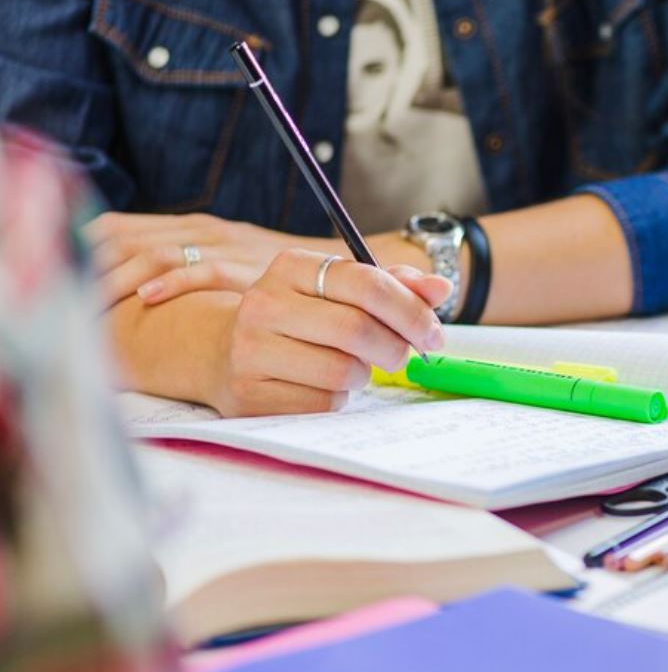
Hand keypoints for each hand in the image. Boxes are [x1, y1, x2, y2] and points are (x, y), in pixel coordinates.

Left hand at [85, 212, 340, 306]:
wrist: (342, 271)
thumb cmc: (280, 278)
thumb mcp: (230, 263)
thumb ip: (192, 266)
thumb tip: (139, 288)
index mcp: (192, 226)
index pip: (118, 228)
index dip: (83, 250)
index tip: (60, 278)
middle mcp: (203, 229)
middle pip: (126, 237)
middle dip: (89, 267)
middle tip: (64, 297)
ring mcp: (225, 246)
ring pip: (156, 252)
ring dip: (120, 278)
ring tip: (92, 302)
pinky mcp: (248, 266)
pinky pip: (203, 270)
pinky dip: (171, 282)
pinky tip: (148, 297)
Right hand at [204, 249, 450, 416]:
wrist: (222, 350)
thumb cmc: (301, 317)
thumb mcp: (341, 291)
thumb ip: (394, 286)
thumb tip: (441, 288)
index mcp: (291, 267)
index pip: (367, 283)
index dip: (412, 311)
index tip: (434, 333)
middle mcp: (264, 303)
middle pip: (357, 330)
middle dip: (394, 347)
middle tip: (401, 355)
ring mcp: (250, 350)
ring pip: (341, 371)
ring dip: (362, 375)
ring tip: (351, 366)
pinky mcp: (248, 395)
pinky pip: (322, 404)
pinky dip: (337, 399)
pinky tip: (322, 386)